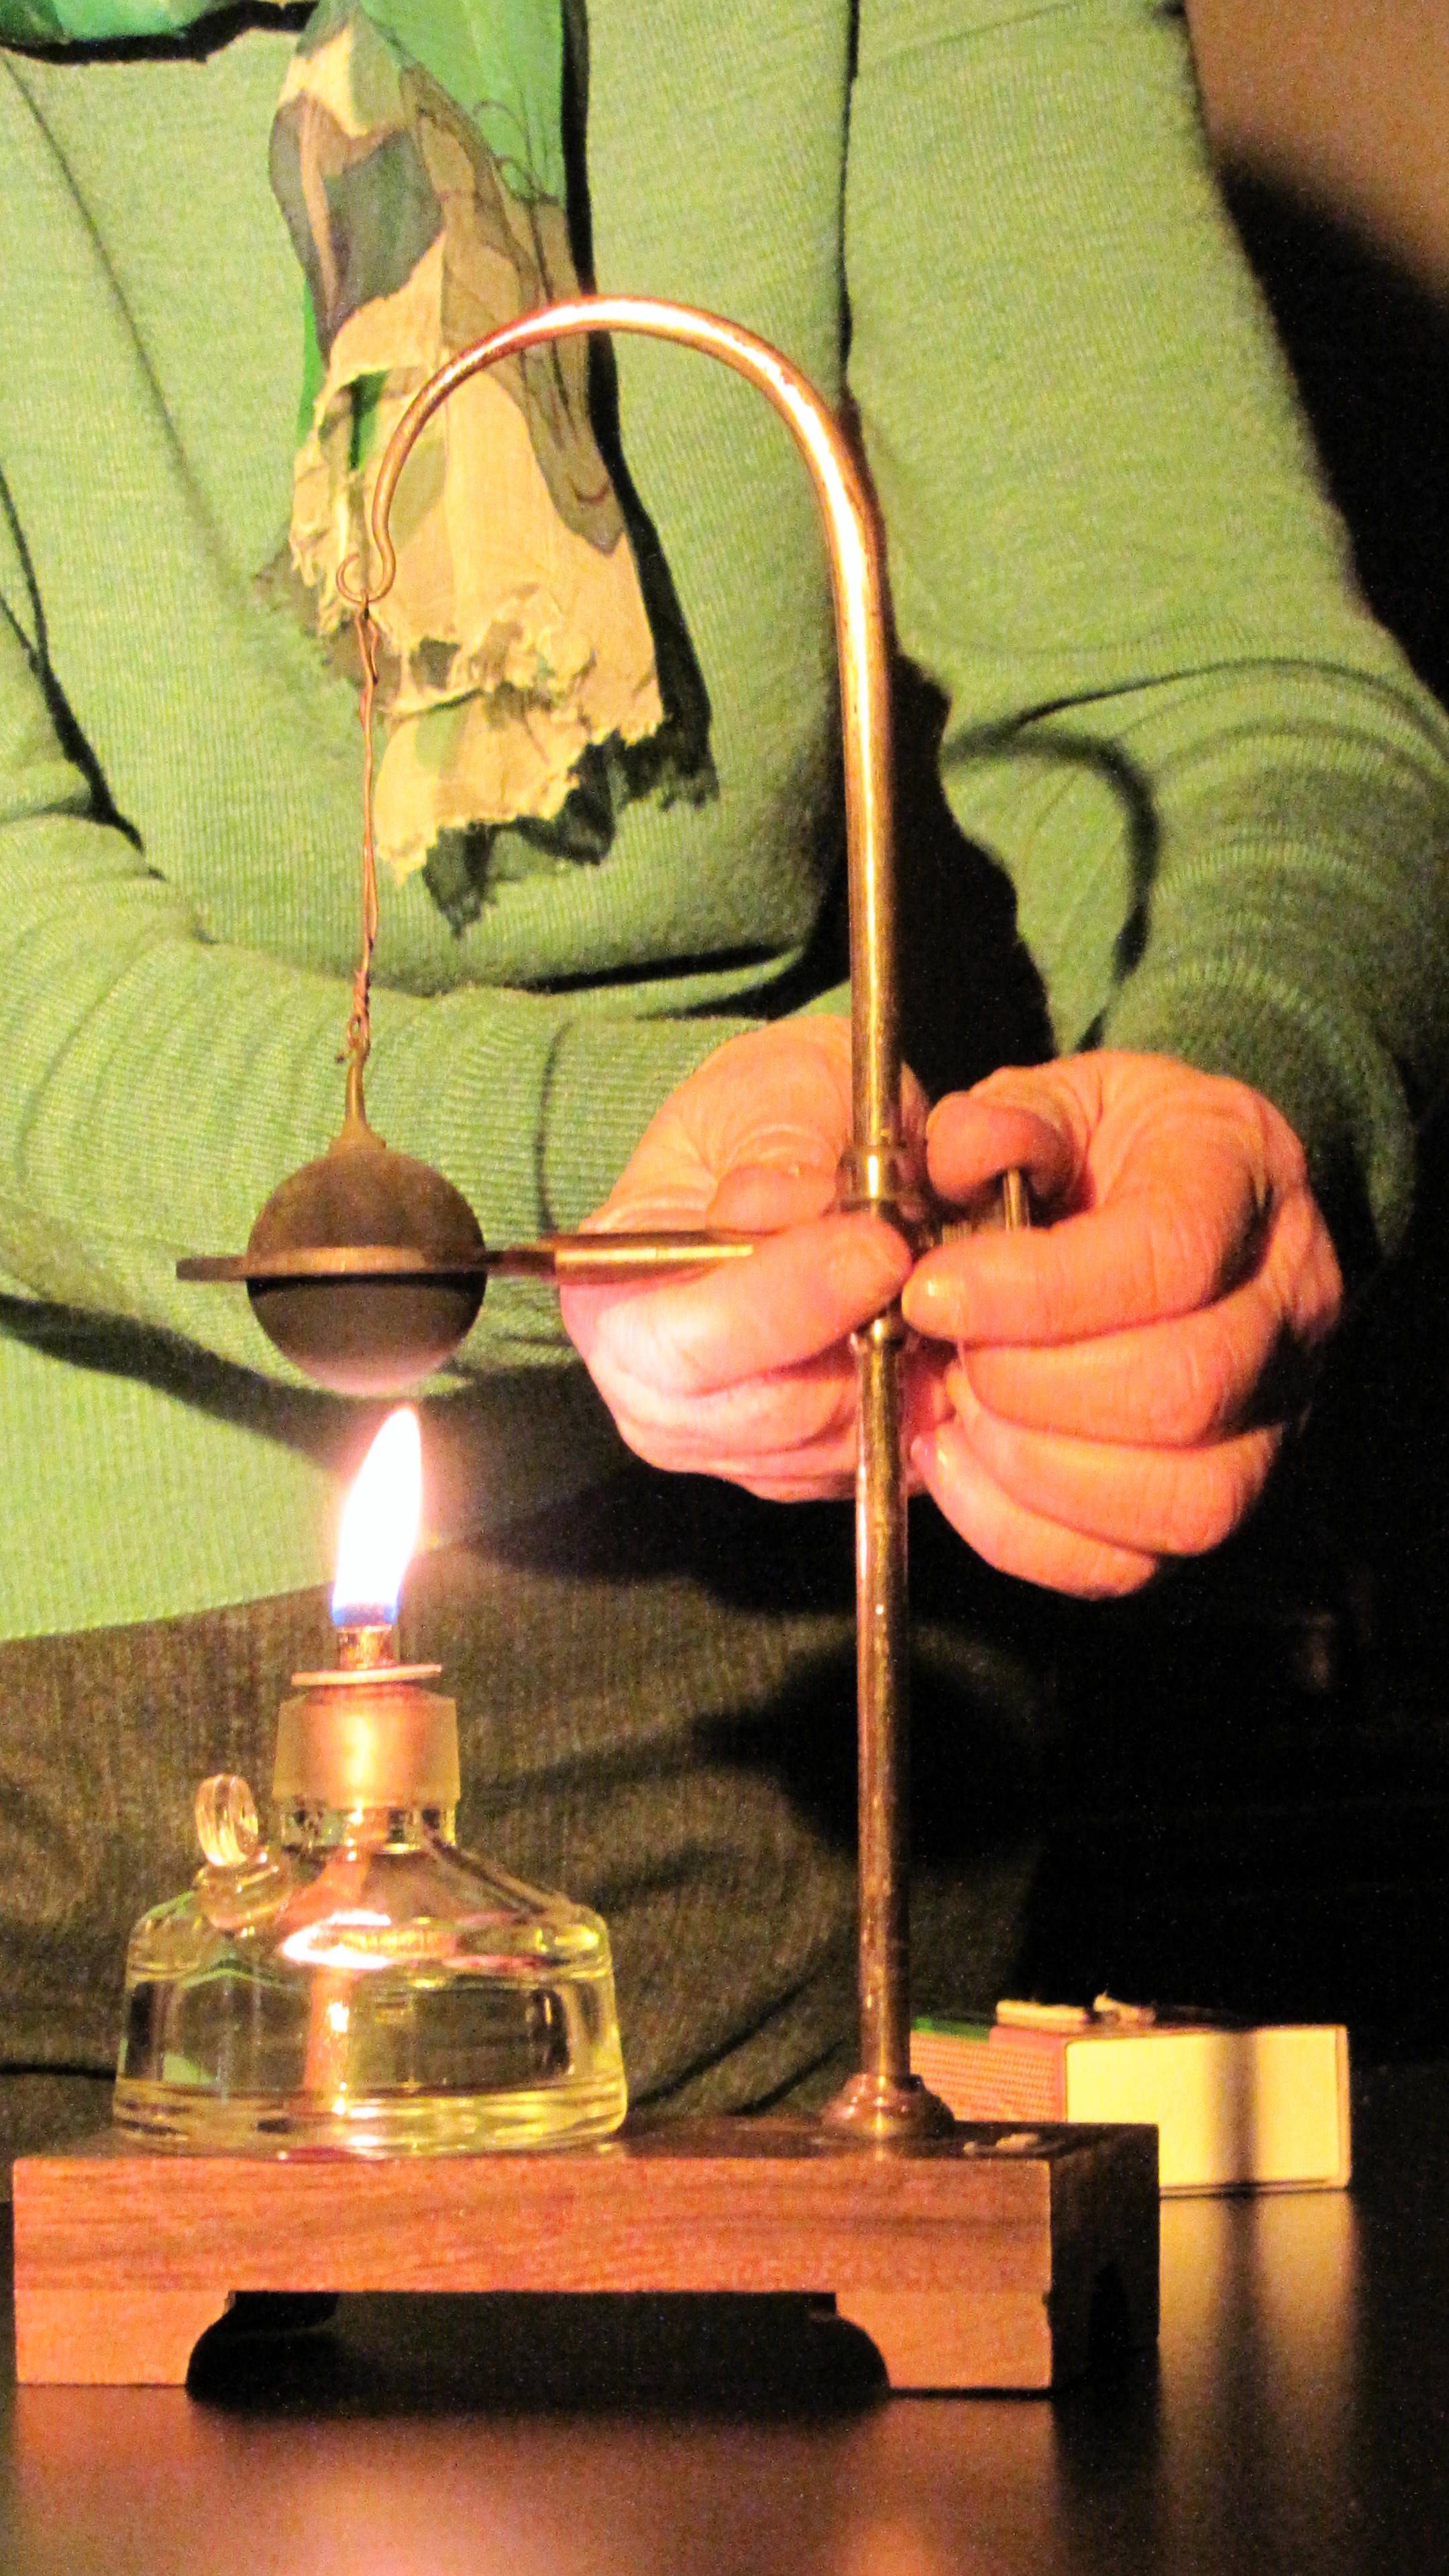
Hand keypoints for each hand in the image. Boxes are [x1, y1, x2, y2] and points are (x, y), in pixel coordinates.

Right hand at [560, 1018, 923, 1496]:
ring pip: (843, 1441)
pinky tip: (945, 1325)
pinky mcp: (808, 1469)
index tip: (874, 1244)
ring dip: (909, 1363)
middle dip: (863, 1338)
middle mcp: (656, 1399)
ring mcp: (733, 1448)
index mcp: (610, 1302)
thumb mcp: (769, 1097)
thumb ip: (779, 1153)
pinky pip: (888, 1456)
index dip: (785, 1302)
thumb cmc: (761, 1116)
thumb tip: (787, 1211)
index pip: (689, 1341)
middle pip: (773, 1412)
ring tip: (943, 1279)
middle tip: (930, 1260)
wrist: (788, 1148)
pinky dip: (928, 1393)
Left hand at [901, 1052, 1342, 1595]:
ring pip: (1181, 1499)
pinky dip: (1027, 1537)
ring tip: (958, 1412)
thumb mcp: (1055, 1098)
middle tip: (950, 1352)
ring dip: (1035, 1471)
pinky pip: (1137, 1565)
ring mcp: (1273, 1418)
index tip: (930, 1292)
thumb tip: (961, 1151)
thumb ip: (1004, 1120)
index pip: (1172, 1258)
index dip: (1040, 1292)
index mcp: (1246, 1180)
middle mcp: (1288, 1308)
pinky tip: (960, 1467)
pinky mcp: (1222, 1499)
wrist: (1180, 1196)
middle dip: (1031, 1385)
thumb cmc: (1103, 1150)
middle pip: (1182, 1390)